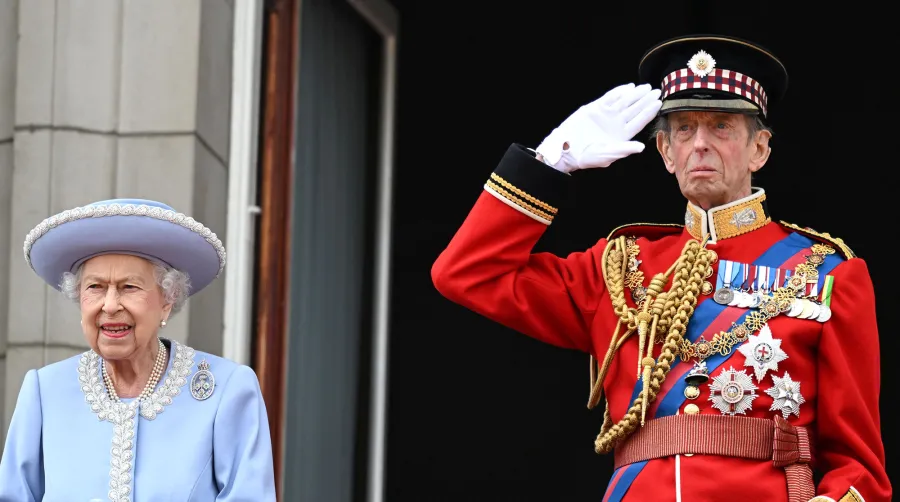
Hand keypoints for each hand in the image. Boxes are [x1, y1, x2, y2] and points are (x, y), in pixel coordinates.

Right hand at [536, 83, 661, 172]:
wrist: (566, 149)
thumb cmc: (586, 156)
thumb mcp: (606, 155)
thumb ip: (624, 150)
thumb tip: (641, 147)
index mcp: (622, 135)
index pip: (639, 121)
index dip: (649, 112)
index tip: (658, 103)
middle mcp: (616, 123)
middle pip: (634, 109)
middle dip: (645, 100)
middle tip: (656, 91)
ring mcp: (606, 115)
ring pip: (624, 101)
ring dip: (634, 94)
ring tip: (645, 87)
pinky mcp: (595, 108)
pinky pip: (609, 98)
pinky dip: (618, 92)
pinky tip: (628, 87)